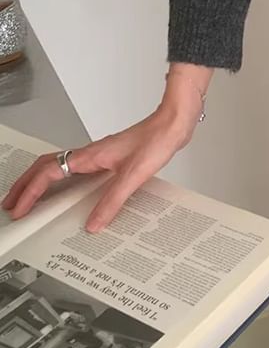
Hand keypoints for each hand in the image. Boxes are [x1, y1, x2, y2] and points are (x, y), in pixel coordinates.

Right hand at [0, 104, 198, 232]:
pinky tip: (71, 193)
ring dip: (41, 182)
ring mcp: (99, 155)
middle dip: (26, 185)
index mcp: (89, 156)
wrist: (173, 123)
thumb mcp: (133, 176)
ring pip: (59, 166)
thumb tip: (93, 224)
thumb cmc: (157, 140)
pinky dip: (63, 181)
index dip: (30, 191)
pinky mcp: (110, 158)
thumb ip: (112, 201)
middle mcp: (90, 154)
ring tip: (32, 199)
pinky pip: (76, 169)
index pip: (48, 172)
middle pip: (46, 166)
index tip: (19, 208)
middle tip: (12, 204)